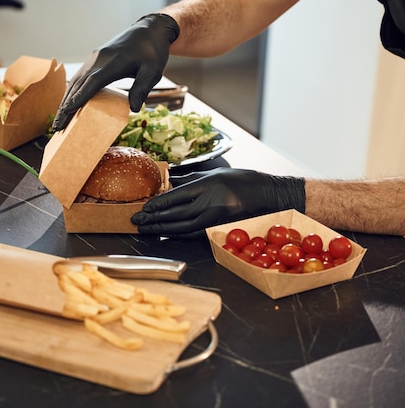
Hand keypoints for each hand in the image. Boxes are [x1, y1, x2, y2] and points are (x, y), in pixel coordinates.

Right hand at [52, 13, 178, 130]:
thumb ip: (142, 88)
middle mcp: (98, 59)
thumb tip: (134, 109)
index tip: (67, 112)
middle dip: (66, 106)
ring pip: (75, 81)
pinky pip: (79, 78)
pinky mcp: (94, 60)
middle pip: (78, 85)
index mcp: (112, 62)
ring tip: (59, 121)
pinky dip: (72, 92)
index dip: (79, 97)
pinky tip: (68, 105)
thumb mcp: (153, 71)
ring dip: (65, 101)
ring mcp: (94, 59)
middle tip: (57, 128)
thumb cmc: (152, 52)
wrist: (148, 31)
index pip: (91, 82)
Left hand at [132, 167, 305, 238]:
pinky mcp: (221, 228)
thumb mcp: (217, 173)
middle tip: (137, 220)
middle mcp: (212, 202)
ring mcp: (217, 218)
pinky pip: (194, 234)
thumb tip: (170, 182)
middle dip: (154, 218)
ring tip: (147, 229)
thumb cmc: (244, 181)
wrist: (270, 196)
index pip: (177, 196)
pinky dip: (178, 235)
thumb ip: (192, 178)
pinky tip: (167, 234)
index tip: (144, 206)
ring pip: (182, 227)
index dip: (158, 203)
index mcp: (210, 185)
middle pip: (176, 213)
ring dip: (162, 229)